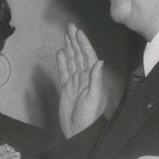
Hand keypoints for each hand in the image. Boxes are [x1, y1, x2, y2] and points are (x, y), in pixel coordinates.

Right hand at [57, 23, 106, 137]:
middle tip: (70, 27)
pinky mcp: (67, 89)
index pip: (88, 57)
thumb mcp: (94, 98)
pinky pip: (64, 72)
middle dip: (75, 41)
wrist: (79, 132)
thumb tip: (98, 61)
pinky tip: (60, 53)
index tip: (78, 32)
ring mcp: (75, 83)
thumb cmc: (89, 117)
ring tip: (65, 36)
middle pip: (79, 55)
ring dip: (69, 48)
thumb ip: (95, 80)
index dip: (83, 44)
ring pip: (72, 61)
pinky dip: (62, 62)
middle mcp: (85, 78)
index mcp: (93, 79)